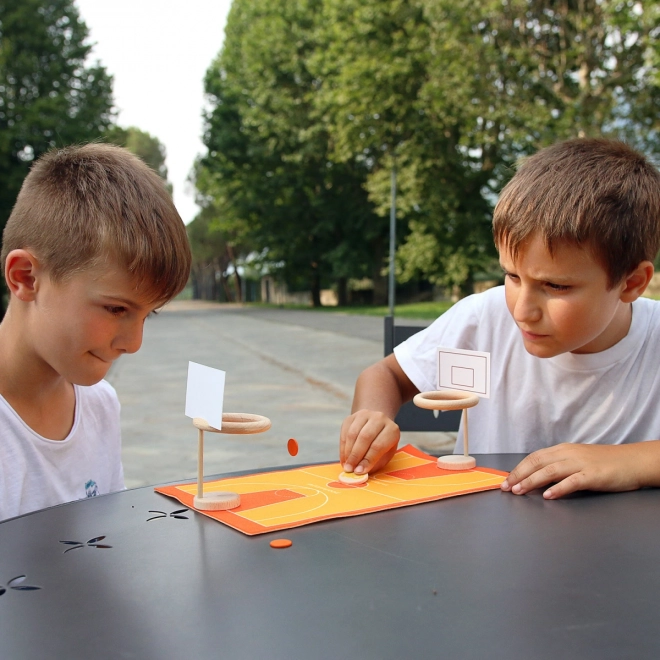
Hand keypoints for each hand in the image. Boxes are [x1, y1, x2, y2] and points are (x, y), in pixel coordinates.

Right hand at [339, 409, 399, 474]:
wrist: (377, 425)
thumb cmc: (382, 444)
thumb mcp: (385, 454)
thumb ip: (374, 463)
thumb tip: (360, 472)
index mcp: (392, 430)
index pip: (378, 445)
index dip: (368, 460)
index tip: (359, 471)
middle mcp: (379, 418)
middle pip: (364, 437)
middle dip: (355, 456)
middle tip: (350, 469)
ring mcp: (365, 414)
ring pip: (352, 434)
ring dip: (347, 452)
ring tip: (346, 465)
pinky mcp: (352, 416)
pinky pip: (344, 432)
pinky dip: (342, 447)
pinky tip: (344, 457)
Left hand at [500, 443, 645, 498]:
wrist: (633, 461)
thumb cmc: (605, 463)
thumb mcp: (577, 460)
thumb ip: (559, 467)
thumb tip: (537, 480)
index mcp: (563, 450)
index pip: (534, 457)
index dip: (518, 468)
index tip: (506, 480)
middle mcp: (569, 454)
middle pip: (537, 462)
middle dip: (519, 475)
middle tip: (507, 487)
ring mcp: (581, 464)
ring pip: (550, 470)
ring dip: (532, 481)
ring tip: (520, 491)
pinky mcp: (594, 475)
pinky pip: (573, 481)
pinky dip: (559, 488)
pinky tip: (548, 496)